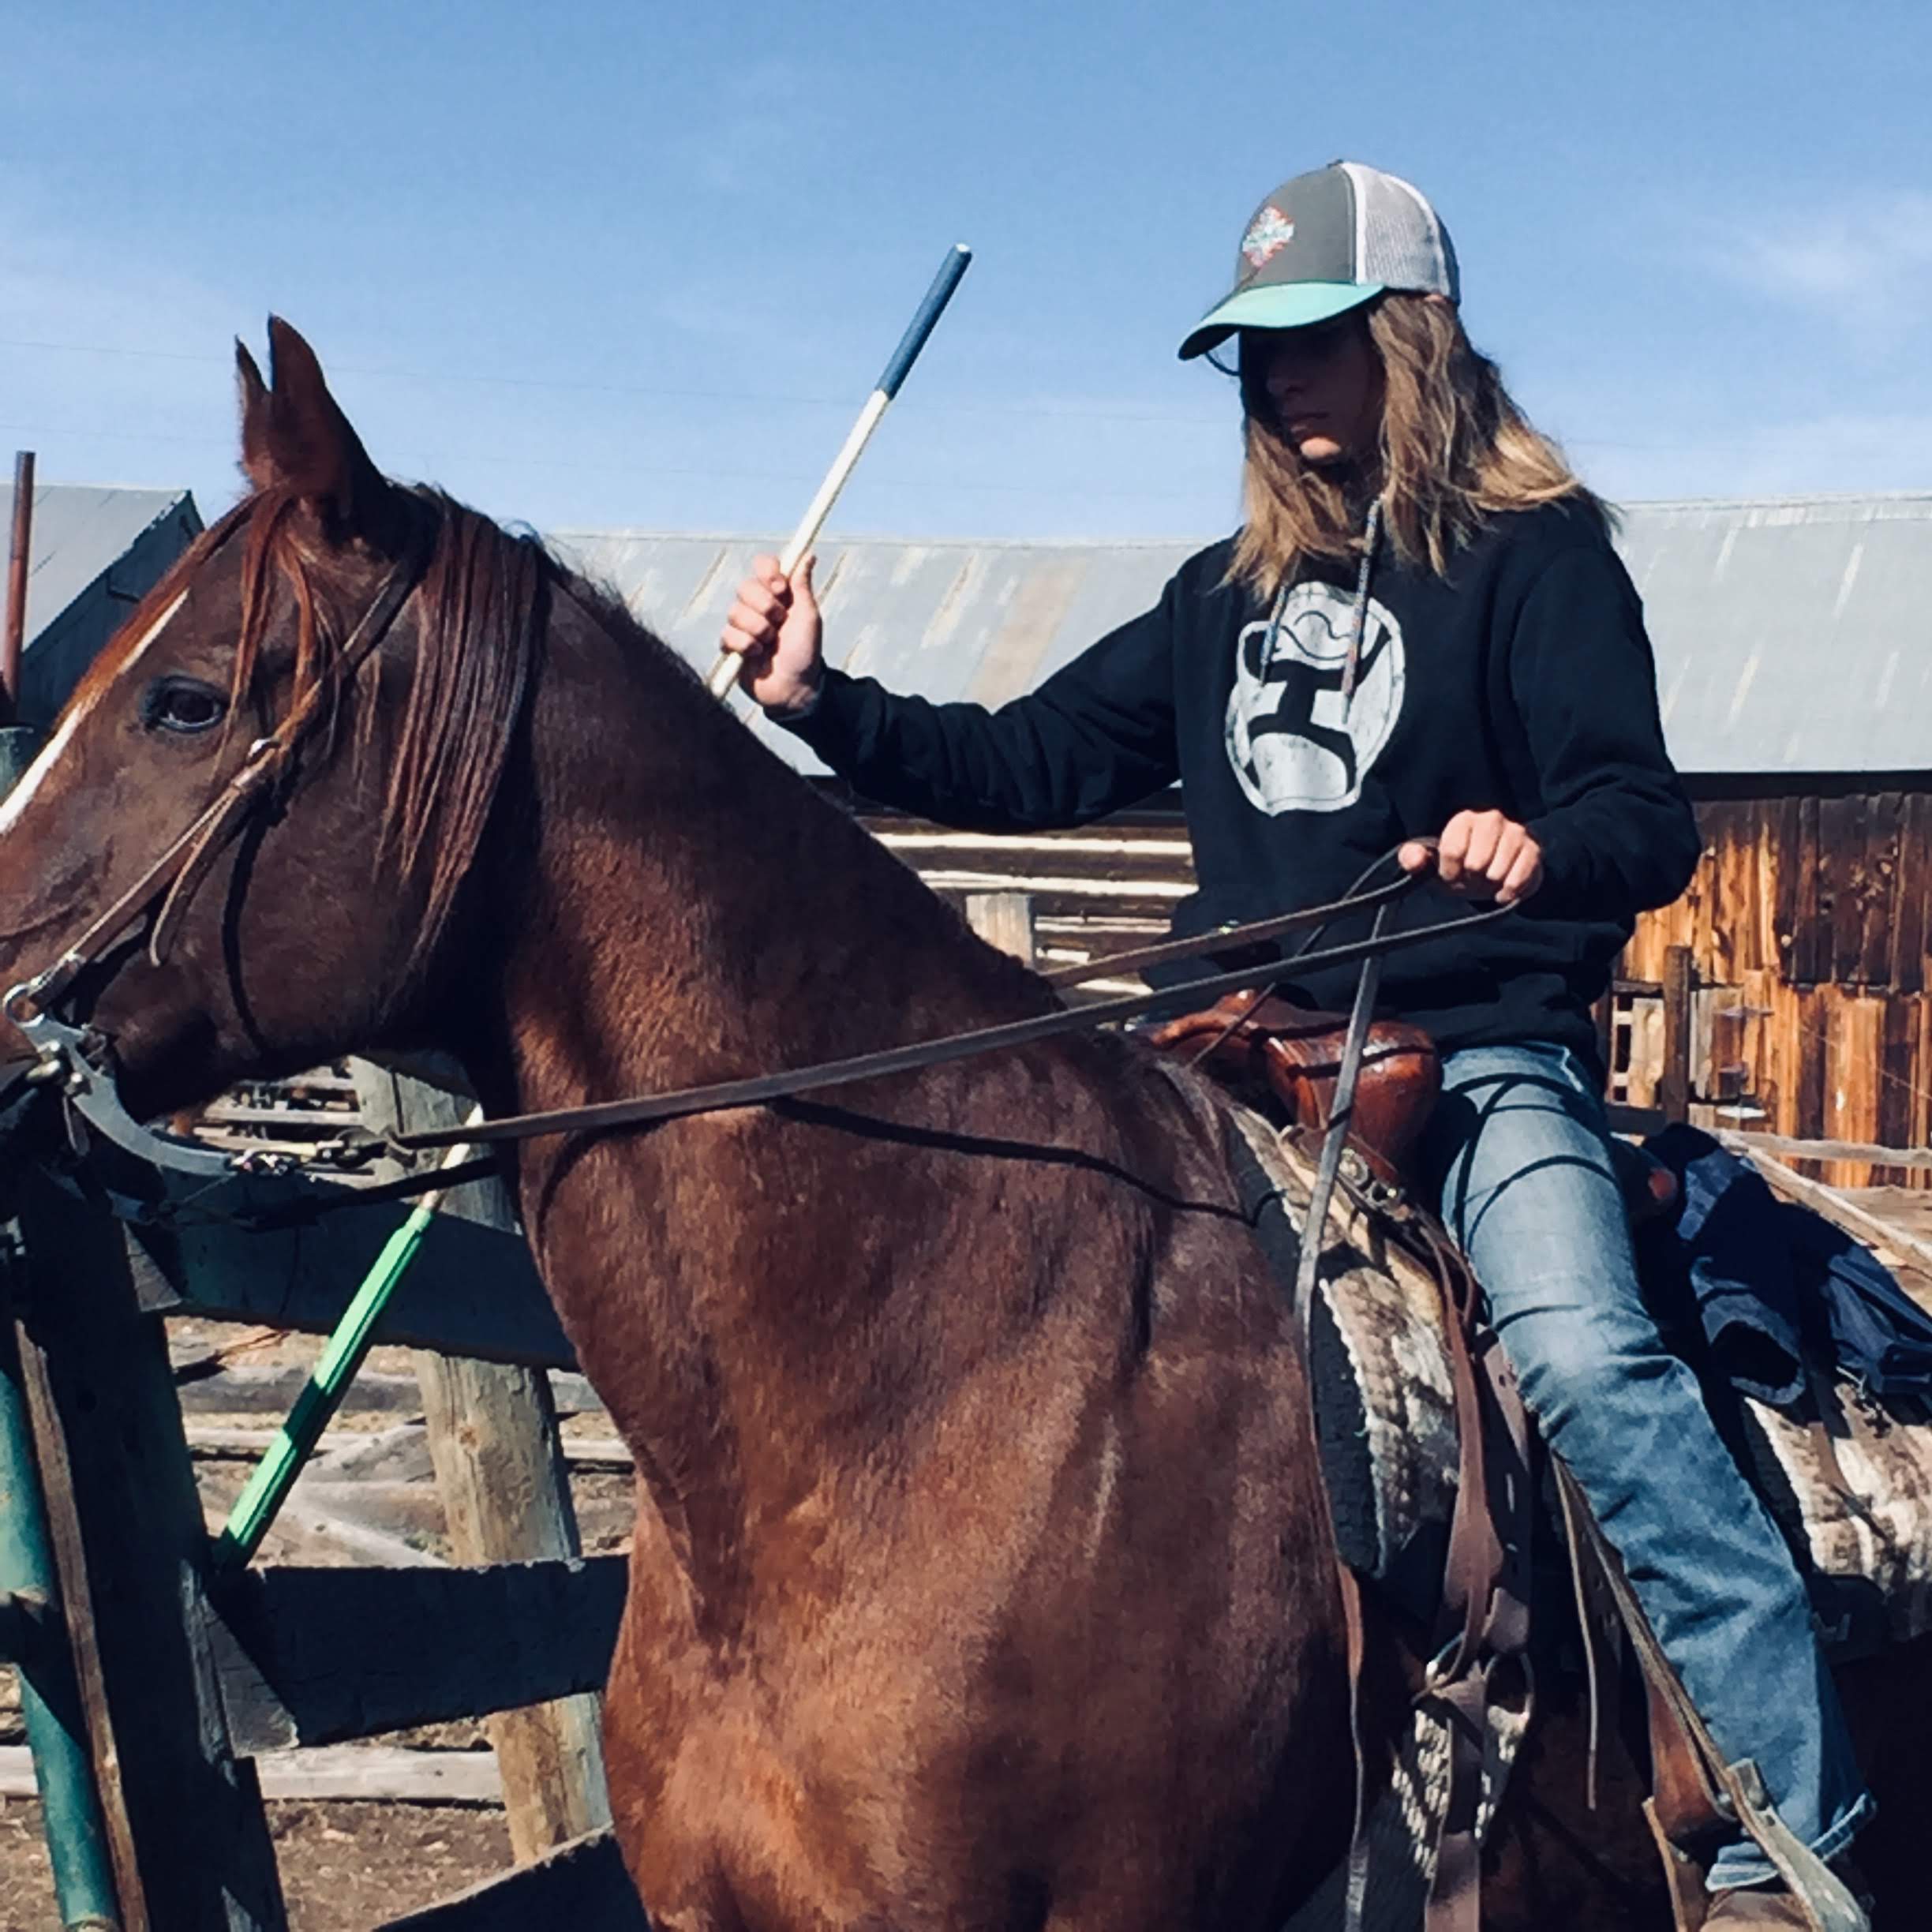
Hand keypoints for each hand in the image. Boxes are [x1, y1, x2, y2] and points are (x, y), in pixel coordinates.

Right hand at [718, 554, 822, 713]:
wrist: (794, 688)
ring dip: (758, 630)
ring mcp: (743, 625)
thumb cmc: (806, 653)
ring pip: (735, 611)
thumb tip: (808, 555)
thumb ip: (802, 586)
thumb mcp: (809, 617)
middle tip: (779, 623)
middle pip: (745, 586)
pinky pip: (728, 634)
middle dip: (764, 607)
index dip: (768, 573)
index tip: (780, 588)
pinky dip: (745, 646)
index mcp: (779, 595)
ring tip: (769, 644)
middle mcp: (759, 606)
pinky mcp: (731, 645)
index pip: (763, 566)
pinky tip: (756, 655)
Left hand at [1399, 810, 1543, 904]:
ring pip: (1496, 871)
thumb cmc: (1460, 867)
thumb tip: (1414, 860)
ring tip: (1488, 881)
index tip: (1452, 875)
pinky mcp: (1534, 849)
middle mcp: (1491, 819)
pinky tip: (1502, 893)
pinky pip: (1519, 877)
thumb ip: (1413, 858)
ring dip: (1489, 885)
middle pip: (1475, 862)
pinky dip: (1509, 891)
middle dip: (1471, 878)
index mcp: (1464, 820)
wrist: (1495, 875)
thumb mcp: (1431, 864)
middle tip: (1473, 877)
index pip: (1451, 851)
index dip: (1449, 872)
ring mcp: (1515, 832)